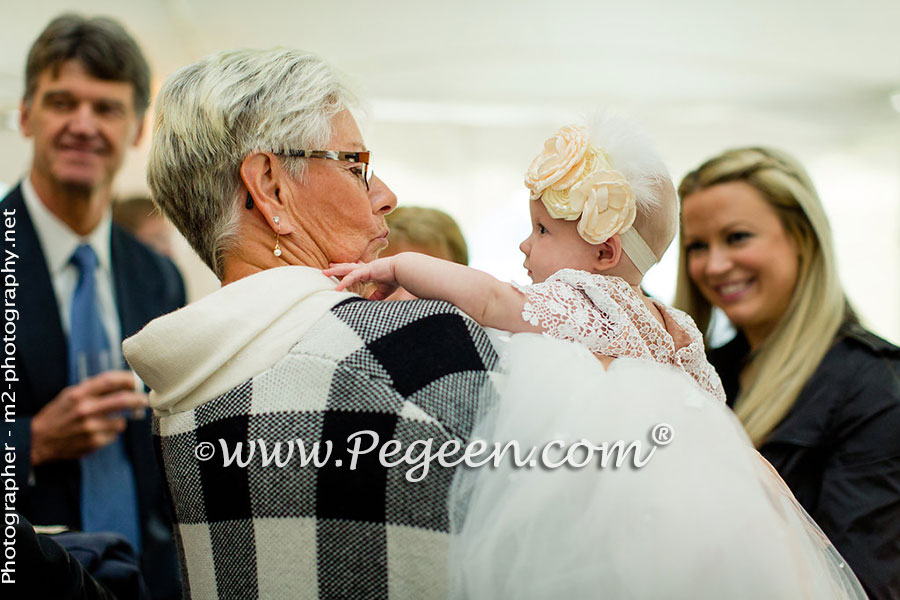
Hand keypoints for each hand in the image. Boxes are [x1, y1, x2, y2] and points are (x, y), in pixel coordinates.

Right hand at [30, 370, 147, 464]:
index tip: (138, 380)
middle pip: (123, 400)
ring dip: (120, 420)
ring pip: (121, 421)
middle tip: (145, 400)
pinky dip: (110, 433)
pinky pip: (113, 435)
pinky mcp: (94, 442)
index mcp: (79, 394)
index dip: (128, 379)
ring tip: (106, 421)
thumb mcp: (70, 395)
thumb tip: (124, 383)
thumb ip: (94, 389)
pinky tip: (97, 432)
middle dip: (139, 399)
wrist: (38, 440)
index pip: (110, 381)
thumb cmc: (58, 415)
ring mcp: (90, 427)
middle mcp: (85, 409)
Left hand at [324, 258, 400, 300]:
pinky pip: (352, 276)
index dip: (349, 269)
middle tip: (328, 268)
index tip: (342, 268)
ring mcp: (365, 268)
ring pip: (346, 269)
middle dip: (338, 267)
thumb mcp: (384, 291)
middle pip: (348, 267)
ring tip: (324, 273)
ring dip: (335, 271)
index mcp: (371, 271)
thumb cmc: (397, 278)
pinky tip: (336, 289)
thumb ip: (374, 297)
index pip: (357, 269)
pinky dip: (344, 283)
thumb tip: (367, 304)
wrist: (404, 270)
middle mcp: (366, 268)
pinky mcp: (366, 270)